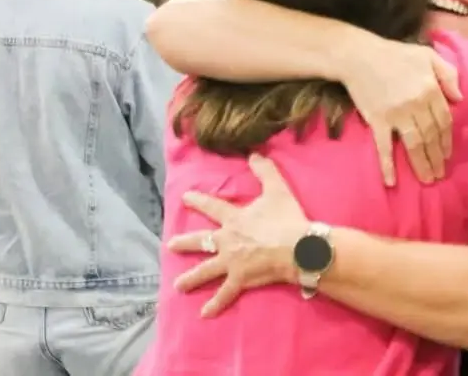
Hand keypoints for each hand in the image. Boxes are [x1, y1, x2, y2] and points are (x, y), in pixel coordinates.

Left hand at [168, 154, 307, 316]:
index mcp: (234, 219)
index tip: (185, 198)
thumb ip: (265, 171)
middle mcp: (227, 241)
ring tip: (178, 285)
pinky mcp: (240, 279)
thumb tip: (254, 153)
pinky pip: (226, 294)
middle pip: (202, 241)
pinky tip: (204, 314)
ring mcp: (232, 262)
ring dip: (191, 278)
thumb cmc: (286, 219)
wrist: (297, 247)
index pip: (213, 207)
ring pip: (206, 270)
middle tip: (170, 246)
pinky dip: (216, 304)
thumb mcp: (277, 189)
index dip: (198, 201)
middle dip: (185, 243)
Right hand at [341, 37, 462, 185]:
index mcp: (430, 89)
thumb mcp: (428, 55)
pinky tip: (391, 182)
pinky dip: (388, 165)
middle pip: (431, 136)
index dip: (447, 140)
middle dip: (437, 157)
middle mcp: (416, 105)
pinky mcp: (378, 120)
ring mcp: (396, 115)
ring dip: (422, 165)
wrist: (359, 56)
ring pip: (414, 144)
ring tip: (427, 179)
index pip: (444, 121)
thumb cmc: (395, 54)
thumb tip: (460, 99)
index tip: (448, 154)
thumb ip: (448, 74)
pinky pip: (384, 147)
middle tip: (439, 174)